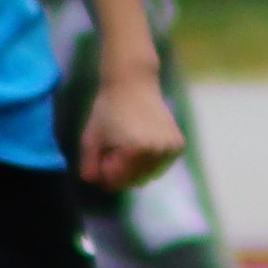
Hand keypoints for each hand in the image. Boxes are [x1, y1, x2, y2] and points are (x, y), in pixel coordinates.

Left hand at [74, 65, 185, 191]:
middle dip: (121, 173)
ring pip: (149, 175)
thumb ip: (89, 164)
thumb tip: (93, 182)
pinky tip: (143, 146)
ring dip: (136, 169)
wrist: (134, 84)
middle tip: (113, 154)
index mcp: (136, 151)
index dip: (105, 173)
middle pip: (134, 181)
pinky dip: (150, 162)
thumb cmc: (109, 109)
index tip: (101, 160)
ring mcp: (171, 149)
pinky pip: (161, 165)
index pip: (117, 181)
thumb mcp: (91, 138)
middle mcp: (158, 153)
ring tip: (128, 149)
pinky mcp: (178, 146)